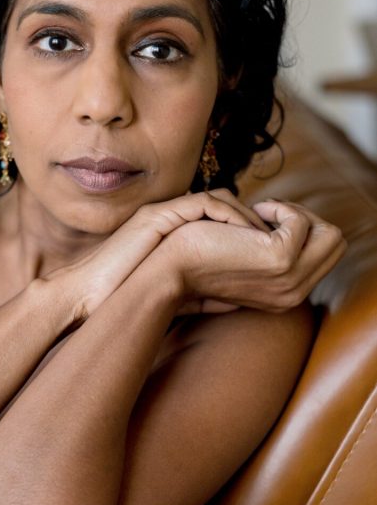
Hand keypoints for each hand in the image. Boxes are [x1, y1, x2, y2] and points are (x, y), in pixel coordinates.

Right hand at [45, 190, 267, 320]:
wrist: (88, 297)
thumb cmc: (123, 300)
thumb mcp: (174, 294)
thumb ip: (204, 290)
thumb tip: (237, 300)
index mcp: (176, 233)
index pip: (223, 218)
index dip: (252, 231)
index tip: (274, 252)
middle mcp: (170, 218)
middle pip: (226, 203)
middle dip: (258, 221)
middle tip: (280, 240)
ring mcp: (163, 214)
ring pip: (221, 200)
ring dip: (248, 220)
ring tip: (265, 242)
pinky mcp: (157, 216)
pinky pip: (204, 205)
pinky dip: (229, 219)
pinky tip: (243, 240)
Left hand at [153, 198, 345, 312]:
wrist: (169, 270)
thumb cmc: (196, 259)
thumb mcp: (238, 262)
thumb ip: (263, 255)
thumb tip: (273, 227)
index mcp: (286, 296)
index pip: (324, 256)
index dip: (301, 230)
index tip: (267, 221)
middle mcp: (294, 294)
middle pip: (334, 244)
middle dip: (306, 219)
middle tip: (267, 213)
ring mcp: (289, 279)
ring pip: (329, 234)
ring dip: (295, 213)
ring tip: (259, 212)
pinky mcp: (279, 259)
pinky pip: (302, 222)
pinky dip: (280, 208)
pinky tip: (253, 212)